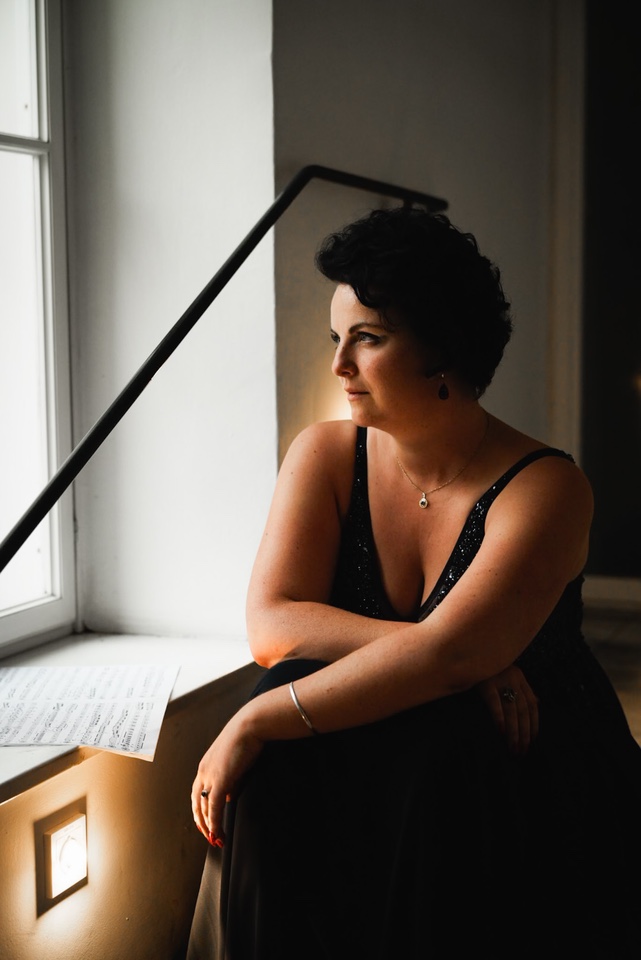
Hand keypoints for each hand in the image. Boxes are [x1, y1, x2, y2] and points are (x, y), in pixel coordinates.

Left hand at [191, 707, 263, 845]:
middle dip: (202, 823)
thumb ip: (230, 781)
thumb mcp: (235, 762)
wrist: (250, 726)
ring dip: (209, 826)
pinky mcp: (220, 780)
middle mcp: (203, 771)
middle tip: (209, 836)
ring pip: (205, 808)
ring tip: (216, 839)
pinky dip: (215, 822)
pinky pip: (214, 807)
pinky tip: (218, 832)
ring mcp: (210, 776)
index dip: (200, 810)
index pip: (198, 793)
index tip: (205, 823)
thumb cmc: (246, 739)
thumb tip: (229, 797)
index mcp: (205, 766)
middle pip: (197, 803)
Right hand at [476, 665, 538, 755]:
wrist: (470, 647)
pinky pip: (494, 702)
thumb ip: (523, 687)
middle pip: (523, 711)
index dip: (534, 724)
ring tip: (513, 748)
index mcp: (520, 677)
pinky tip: (501, 732)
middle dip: (524, 733)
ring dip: (513, 731)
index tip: (532, 741)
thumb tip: (538, 702)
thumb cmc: (488, 664)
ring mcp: (500, 679)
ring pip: (512, 710)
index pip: (532, 705)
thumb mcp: (508, 673)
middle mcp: (513, 678)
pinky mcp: (485, 681)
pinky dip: (499, 717)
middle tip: (522, 751)